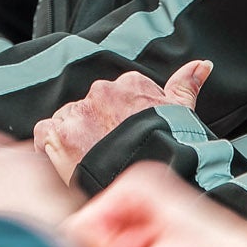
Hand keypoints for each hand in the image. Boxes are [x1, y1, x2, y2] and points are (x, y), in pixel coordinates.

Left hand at [33, 60, 212, 183]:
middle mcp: (101, 91)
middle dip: (92, 129)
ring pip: (66, 120)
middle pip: (88, 108)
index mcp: (130, 83)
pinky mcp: (58, 133)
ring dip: (72, 138)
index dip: (114, 121)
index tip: (120, 138)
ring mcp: (78, 112)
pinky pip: (44, 133)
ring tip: (89, 162)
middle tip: (104, 154)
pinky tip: (66, 163)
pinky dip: (50, 148)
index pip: (113, 96)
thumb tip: (202, 64)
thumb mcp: (181, 113)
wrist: (146, 182)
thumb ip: (186, 85)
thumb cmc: (169, 148)